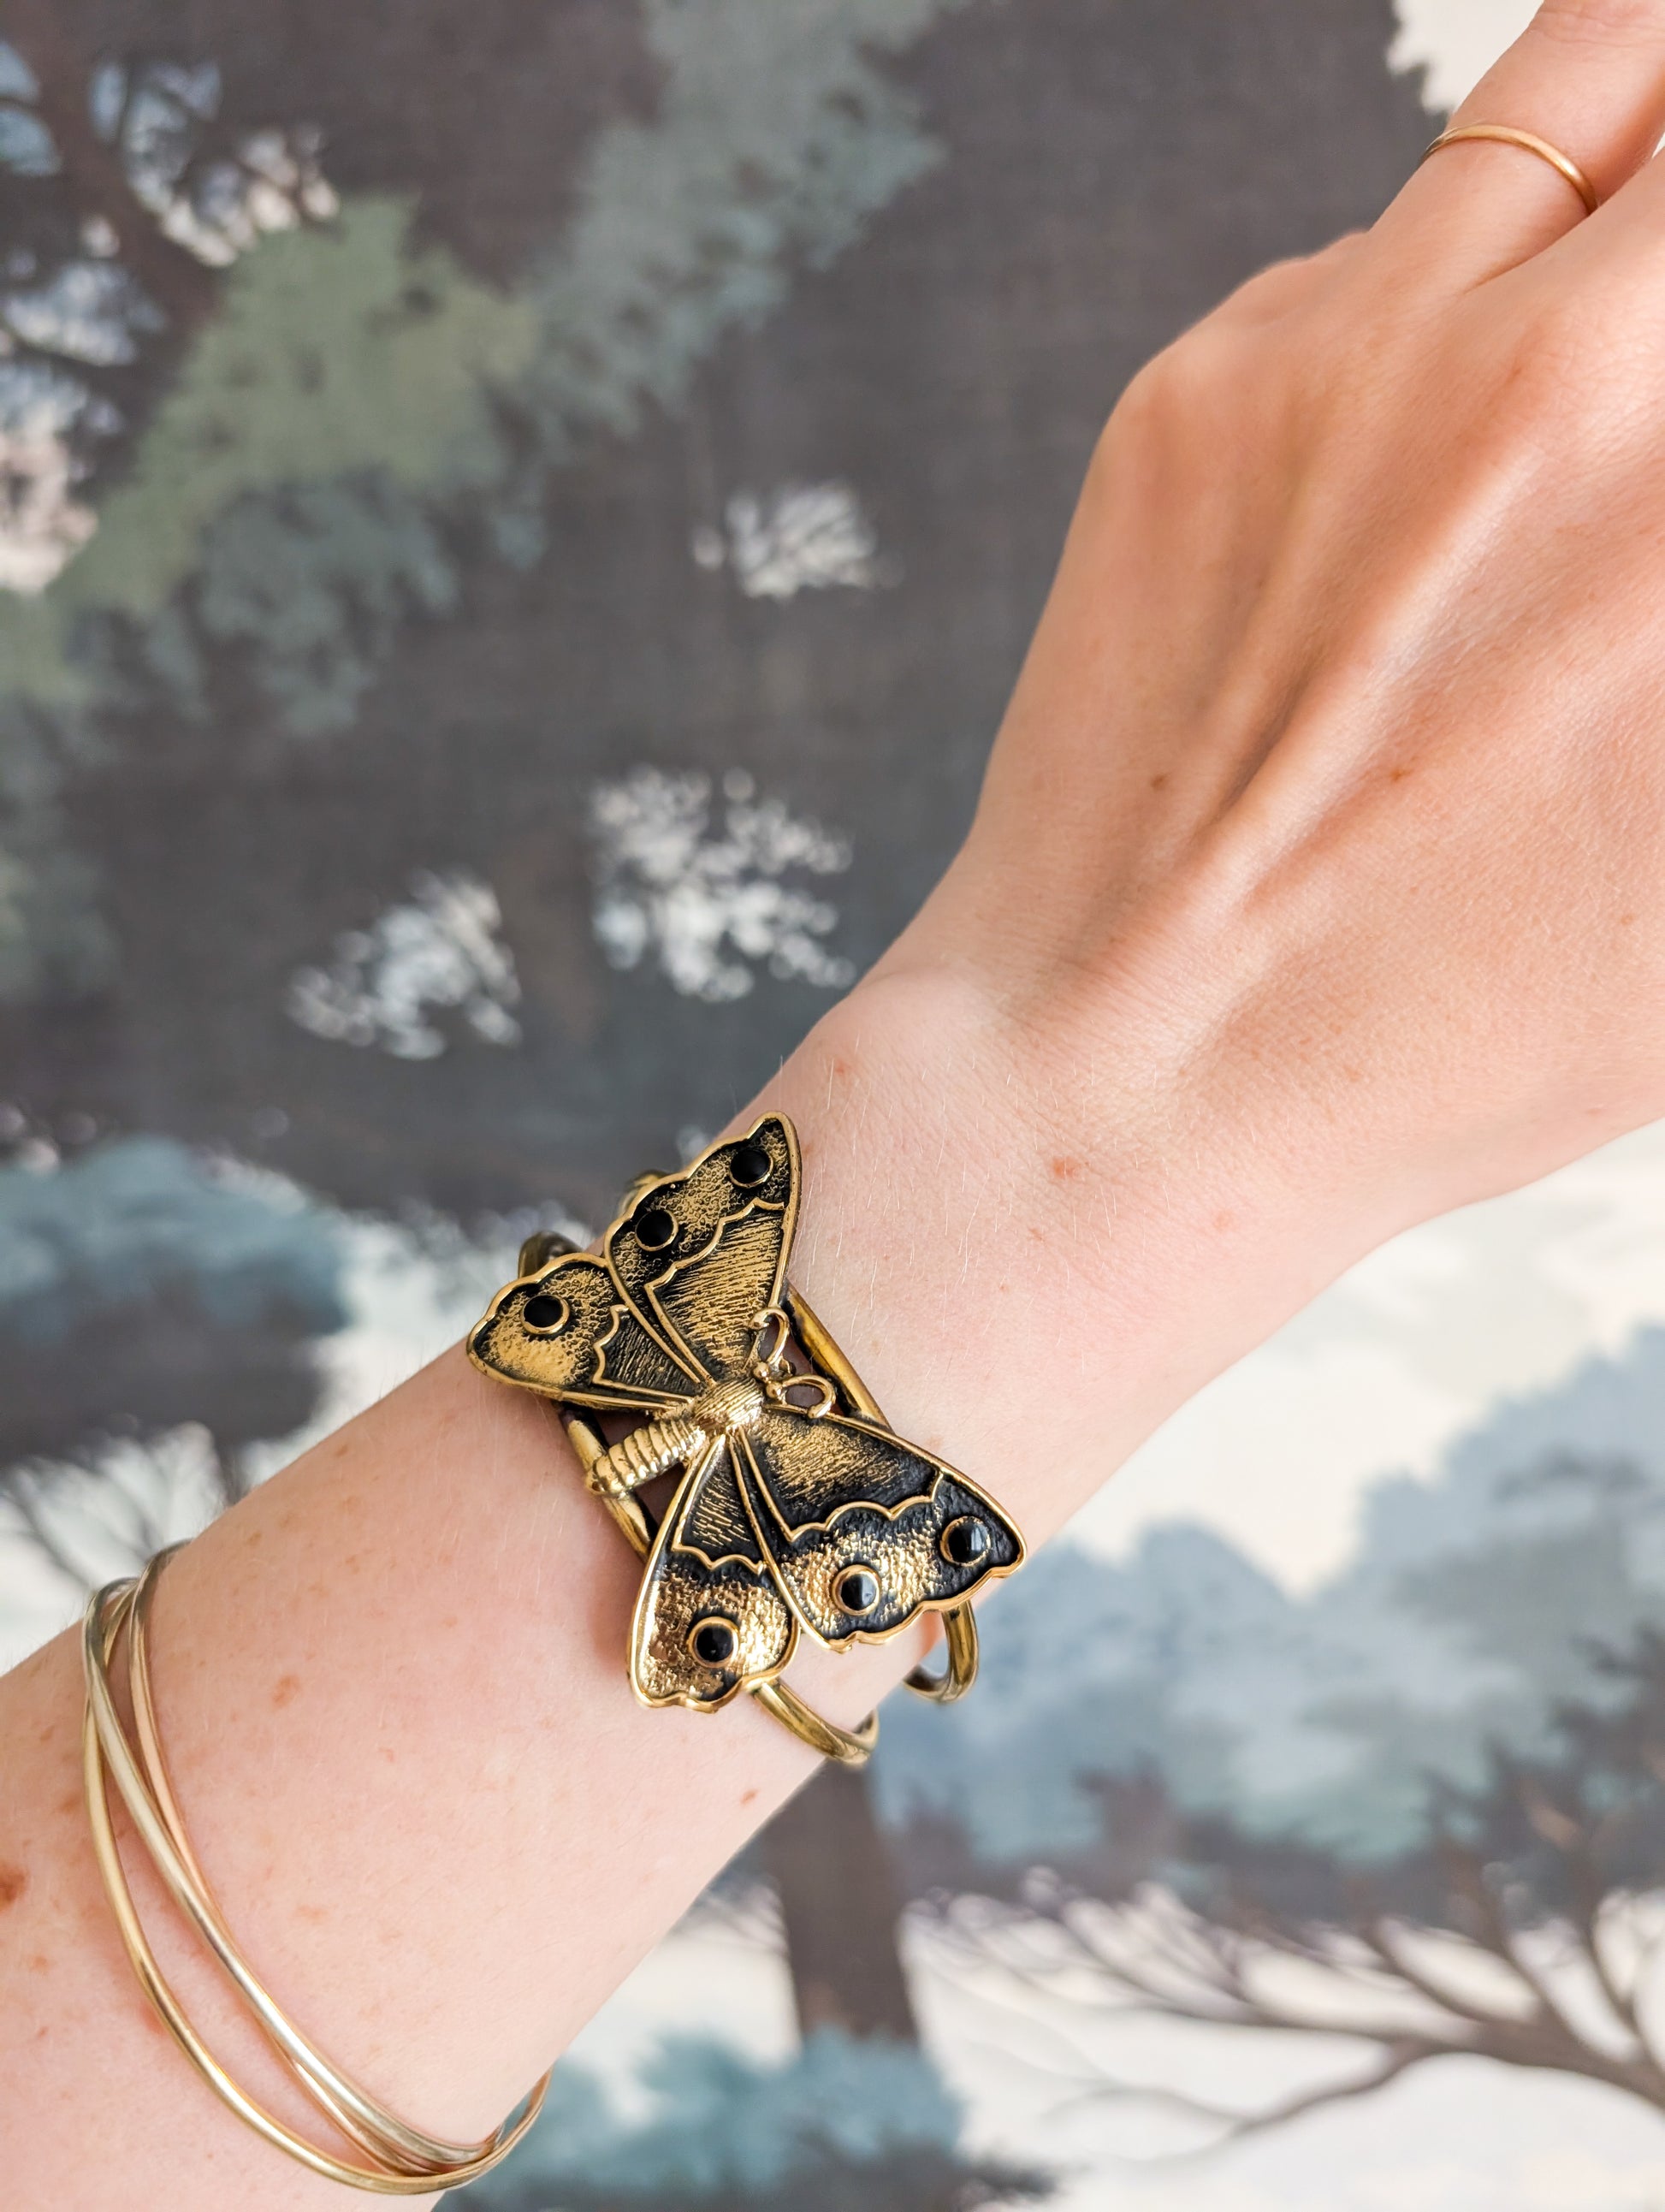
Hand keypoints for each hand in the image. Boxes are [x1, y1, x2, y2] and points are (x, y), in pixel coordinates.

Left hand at [765, 1, 1664, 1532]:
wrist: (1129, 1058)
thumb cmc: (1428, 1027)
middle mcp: (1562, 394)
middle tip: (1653, 347)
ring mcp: (1358, 360)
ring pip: (1578, 90)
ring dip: (1629, 168)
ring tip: (1607, 306)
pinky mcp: (1201, 382)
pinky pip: (1371, 253)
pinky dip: (1431, 308)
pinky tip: (1410, 463)